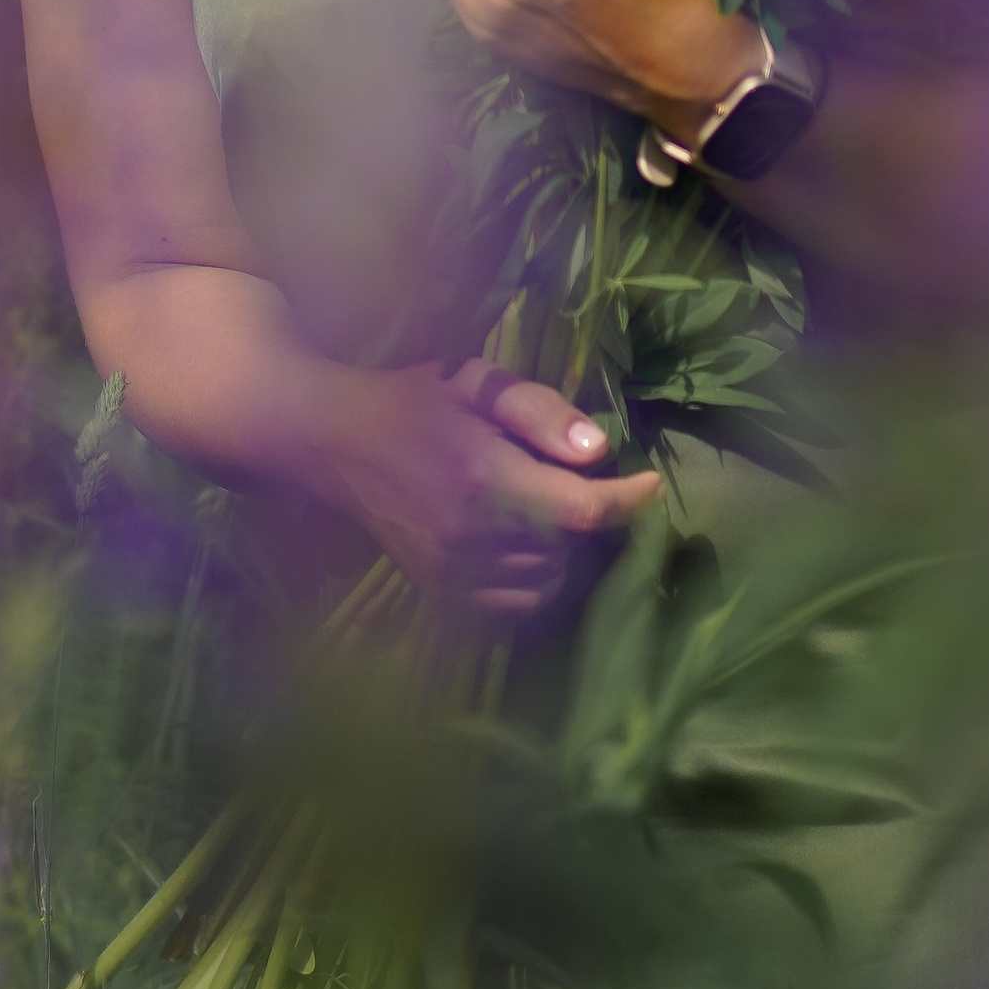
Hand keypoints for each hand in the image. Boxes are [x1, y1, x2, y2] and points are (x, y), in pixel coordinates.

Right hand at [324, 356, 661, 619]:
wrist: (338, 443)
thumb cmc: (416, 401)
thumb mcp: (479, 381)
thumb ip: (541, 412)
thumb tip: (598, 451)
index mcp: (484, 476)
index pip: (580, 510)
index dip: (627, 502)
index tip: (650, 485)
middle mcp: (470, 533)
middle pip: (568, 547)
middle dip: (588, 517)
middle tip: (582, 484)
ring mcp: (452, 570)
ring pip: (546, 581)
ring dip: (564, 551)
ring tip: (551, 512)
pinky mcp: (439, 591)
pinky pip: (514, 607)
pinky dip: (536, 584)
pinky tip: (530, 550)